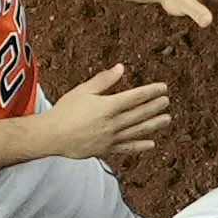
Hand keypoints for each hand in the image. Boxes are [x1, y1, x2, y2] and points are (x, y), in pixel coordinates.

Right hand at [39, 62, 174, 162]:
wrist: (51, 136)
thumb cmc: (65, 111)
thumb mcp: (83, 91)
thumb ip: (104, 80)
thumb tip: (121, 68)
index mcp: (107, 106)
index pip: (135, 97)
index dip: (151, 92)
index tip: (163, 88)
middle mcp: (112, 123)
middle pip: (140, 113)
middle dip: (155, 106)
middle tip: (166, 101)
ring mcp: (111, 138)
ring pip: (138, 130)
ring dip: (154, 125)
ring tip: (167, 119)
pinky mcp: (106, 149)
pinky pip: (127, 148)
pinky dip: (140, 146)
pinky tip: (152, 144)